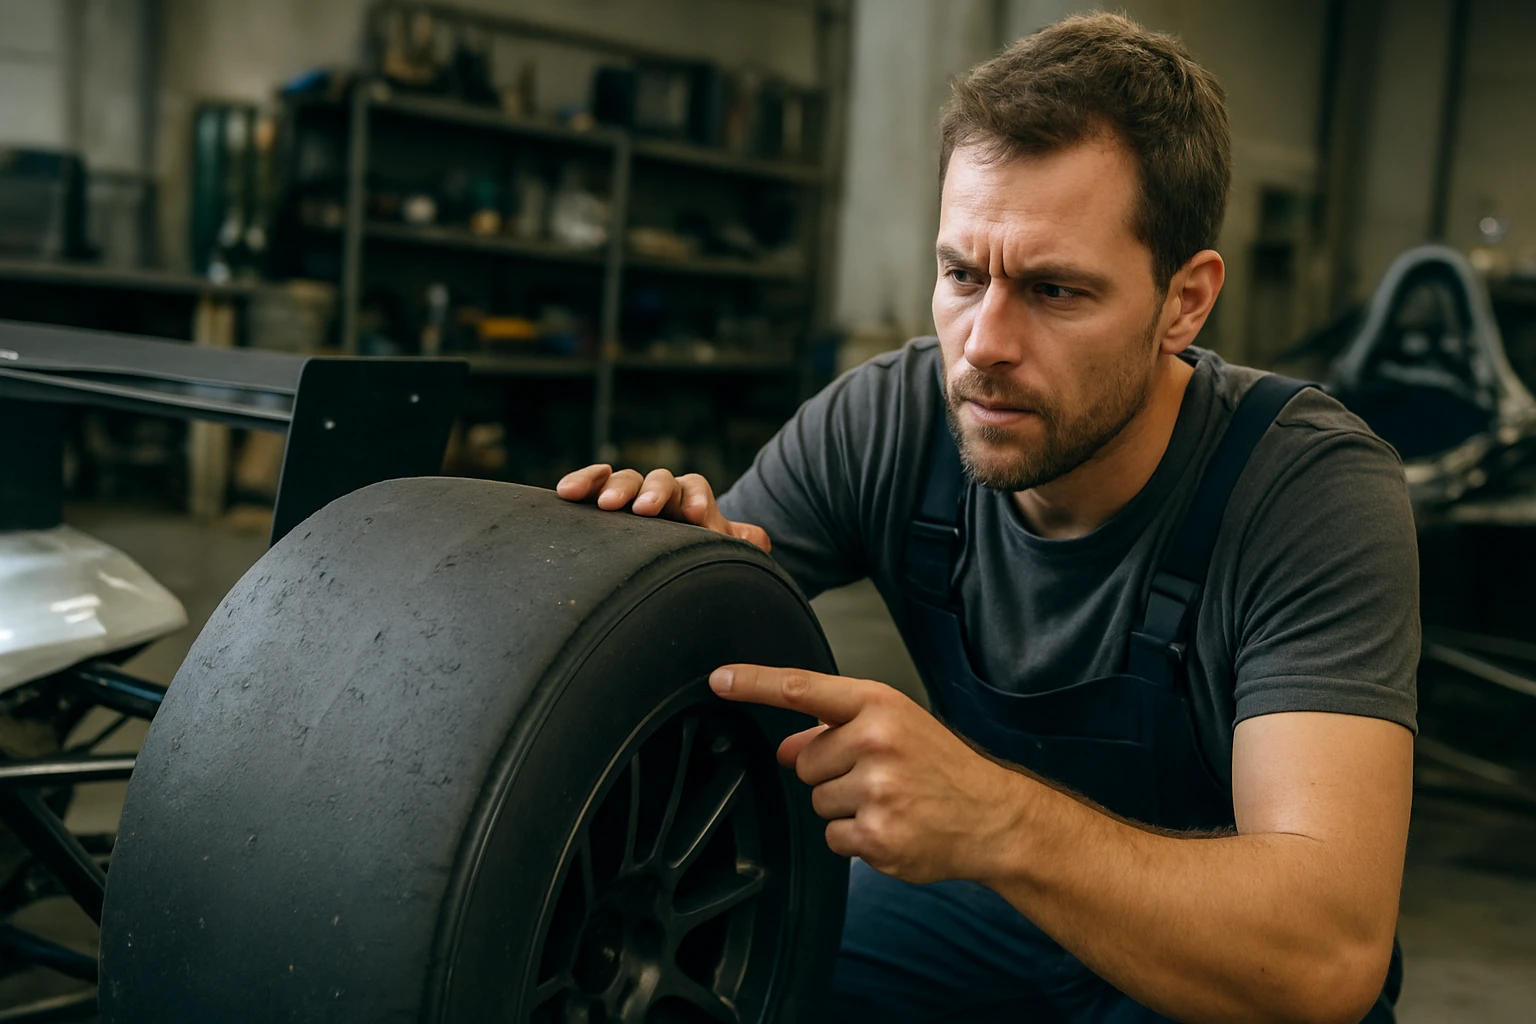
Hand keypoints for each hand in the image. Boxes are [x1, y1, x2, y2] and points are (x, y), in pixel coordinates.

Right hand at [556, 464, 769, 551]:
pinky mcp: (599, 502)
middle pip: (658, 480)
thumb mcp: (719, 556)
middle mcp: (660, 494)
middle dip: (653, 491)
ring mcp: (629, 496)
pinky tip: (566, 491)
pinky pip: (592, 484)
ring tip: (604, 504)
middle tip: (646, 509)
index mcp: (690, 502)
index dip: (694, 498)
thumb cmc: (695, 561)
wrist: (666, 567)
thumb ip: (739, 546)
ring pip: (624, 480)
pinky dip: (583, 482)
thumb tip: (760, 540)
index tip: (694, 517)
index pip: (694, 488)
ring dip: (614, 487)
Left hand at [708, 664, 1026, 883]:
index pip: (802, 688)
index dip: (754, 683)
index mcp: (879, 705)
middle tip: (878, 778)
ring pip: (817, 801)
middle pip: (805, 762)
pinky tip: (891, 827)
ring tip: (889, 802)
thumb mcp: (895, 728)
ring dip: (843, 808)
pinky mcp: (876, 834)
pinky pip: (833, 838)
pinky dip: (855, 839)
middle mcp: (876, 741)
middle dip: (831, 773)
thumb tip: (785, 750)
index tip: (718, 679)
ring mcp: (877, 789)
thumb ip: (836, 731)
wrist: (993, 816)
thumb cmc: (941, 767)